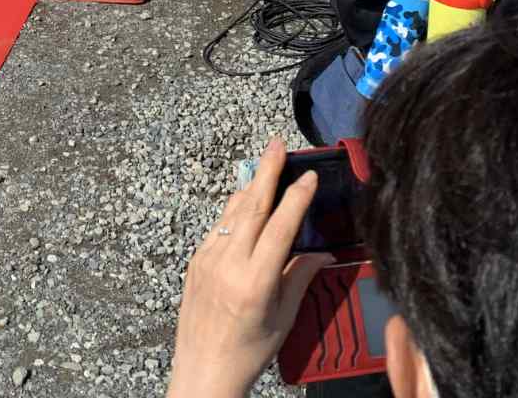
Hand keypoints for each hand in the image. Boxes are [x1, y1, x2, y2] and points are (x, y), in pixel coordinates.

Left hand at [167, 140, 329, 397]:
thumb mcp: (283, 319)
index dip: (296, 198)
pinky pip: (219, 226)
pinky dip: (235, 211)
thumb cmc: (248, 352)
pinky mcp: (195, 260)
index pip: (279, 228)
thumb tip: (322, 251)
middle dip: (266, 171)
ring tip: (266, 164)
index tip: (309, 176)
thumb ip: (300, 277)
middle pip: (251, 207)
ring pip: (233, 212)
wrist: (203, 371)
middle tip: (278, 144)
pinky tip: (246, 202)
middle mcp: (228, 265)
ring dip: (251, 186)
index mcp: (255, 282)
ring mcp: (207, 259)